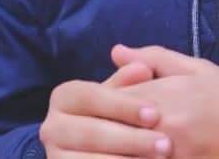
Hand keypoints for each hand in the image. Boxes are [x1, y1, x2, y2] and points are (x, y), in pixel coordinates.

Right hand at [40, 61, 172, 157]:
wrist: (110, 146)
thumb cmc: (119, 114)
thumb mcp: (123, 93)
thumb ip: (131, 79)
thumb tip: (142, 68)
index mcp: (65, 96)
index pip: (92, 97)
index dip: (124, 106)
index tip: (156, 114)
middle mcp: (52, 127)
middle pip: (91, 133)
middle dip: (131, 139)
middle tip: (165, 145)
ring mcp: (55, 156)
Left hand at [113, 45, 218, 158]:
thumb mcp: (193, 66)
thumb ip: (153, 57)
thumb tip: (115, 52)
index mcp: (163, 96)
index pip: (113, 98)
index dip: (102, 99)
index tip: (101, 100)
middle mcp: (161, 127)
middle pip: (115, 126)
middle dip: (105, 123)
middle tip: (102, 121)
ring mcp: (167, 154)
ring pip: (126, 149)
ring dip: (118, 142)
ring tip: (113, 140)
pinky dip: (134, 155)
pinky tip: (135, 151)